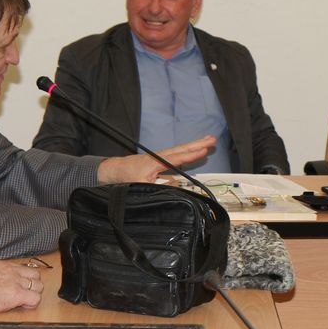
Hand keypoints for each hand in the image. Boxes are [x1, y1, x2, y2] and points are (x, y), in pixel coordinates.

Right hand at [0, 260, 43, 313]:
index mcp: (1, 265)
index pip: (21, 268)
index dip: (23, 278)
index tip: (17, 286)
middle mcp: (12, 271)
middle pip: (35, 275)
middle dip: (32, 284)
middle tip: (24, 293)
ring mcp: (16, 282)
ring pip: (39, 285)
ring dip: (34, 294)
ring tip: (24, 301)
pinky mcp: (17, 294)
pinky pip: (35, 298)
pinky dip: (32, 304)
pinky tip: (24, 307)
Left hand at [96, 135, 216, 183]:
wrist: (114, 170)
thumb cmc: (126, 177)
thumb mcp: (140, 186)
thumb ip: (158, 188)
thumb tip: (175, 188)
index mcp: (157, 162)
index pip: (178, 158)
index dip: (192, 155)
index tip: (205, 150)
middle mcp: (160, 156)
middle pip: (182, 149)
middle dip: (198, 144)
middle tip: (213, 139)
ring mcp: (161, 156)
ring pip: (181, 149)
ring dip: (195, 144)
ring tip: (208, 139)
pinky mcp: (160, 158)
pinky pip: (177, 153)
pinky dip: (187, 149)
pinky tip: (193, 149)